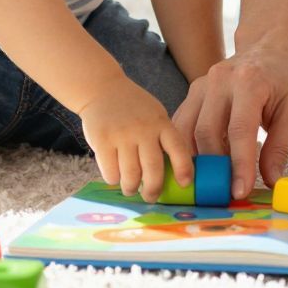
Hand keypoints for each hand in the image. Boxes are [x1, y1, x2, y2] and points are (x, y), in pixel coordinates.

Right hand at [80, 76, 193, 202]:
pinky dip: (114, 179)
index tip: (184, 184)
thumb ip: (163, 138)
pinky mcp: (102, 140)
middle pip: (153, 169)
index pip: (178, 149)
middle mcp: (144, 128)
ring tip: (131, 189)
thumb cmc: (133, 109)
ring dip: (131, 188)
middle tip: (150, 197)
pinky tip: (115, 176)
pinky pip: (111, 172)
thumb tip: (174, 173)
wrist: (102, 90)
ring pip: (131, 175)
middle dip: (153, 189)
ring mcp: (122, 134)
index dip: (184, 169)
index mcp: (161, 123)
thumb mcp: (155, 115)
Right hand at [173, 35, 287, 200]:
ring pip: (188, 129)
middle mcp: (220, 80)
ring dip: (196, 159)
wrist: (274, 43)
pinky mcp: (194, 90)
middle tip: (223, 193)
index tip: (239, 191)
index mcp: (250, 82)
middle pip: (207, 132)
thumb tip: (269, 181)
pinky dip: (187, 146)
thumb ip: (280, 146)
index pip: (239, 130)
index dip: (238, 165)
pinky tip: (198, 164)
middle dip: (214, 168)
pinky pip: (183, 122)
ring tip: (209, 183)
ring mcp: (203, 83)